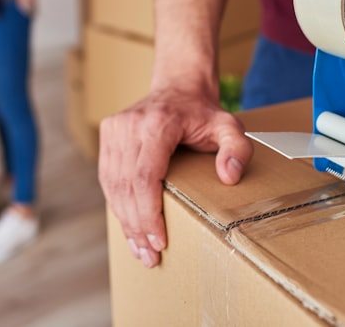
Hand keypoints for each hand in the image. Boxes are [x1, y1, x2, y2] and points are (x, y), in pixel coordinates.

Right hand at [98, 87, 252, 267]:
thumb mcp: (230, 127)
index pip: (145, 176)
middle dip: (137, 225)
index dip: (149, 213)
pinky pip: (108, 178)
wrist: (178, 87)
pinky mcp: (107, 135)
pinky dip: (117, 205)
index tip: (160, 241)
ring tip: (140, 249)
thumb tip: (228, 177)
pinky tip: (129, 227)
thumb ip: (237, 150)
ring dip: (125, 221)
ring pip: (113, 185)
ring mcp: (114, 129)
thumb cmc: (203, 113)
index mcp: (157, 124)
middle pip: (126, 186)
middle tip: (150, 256)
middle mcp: (129, 125)